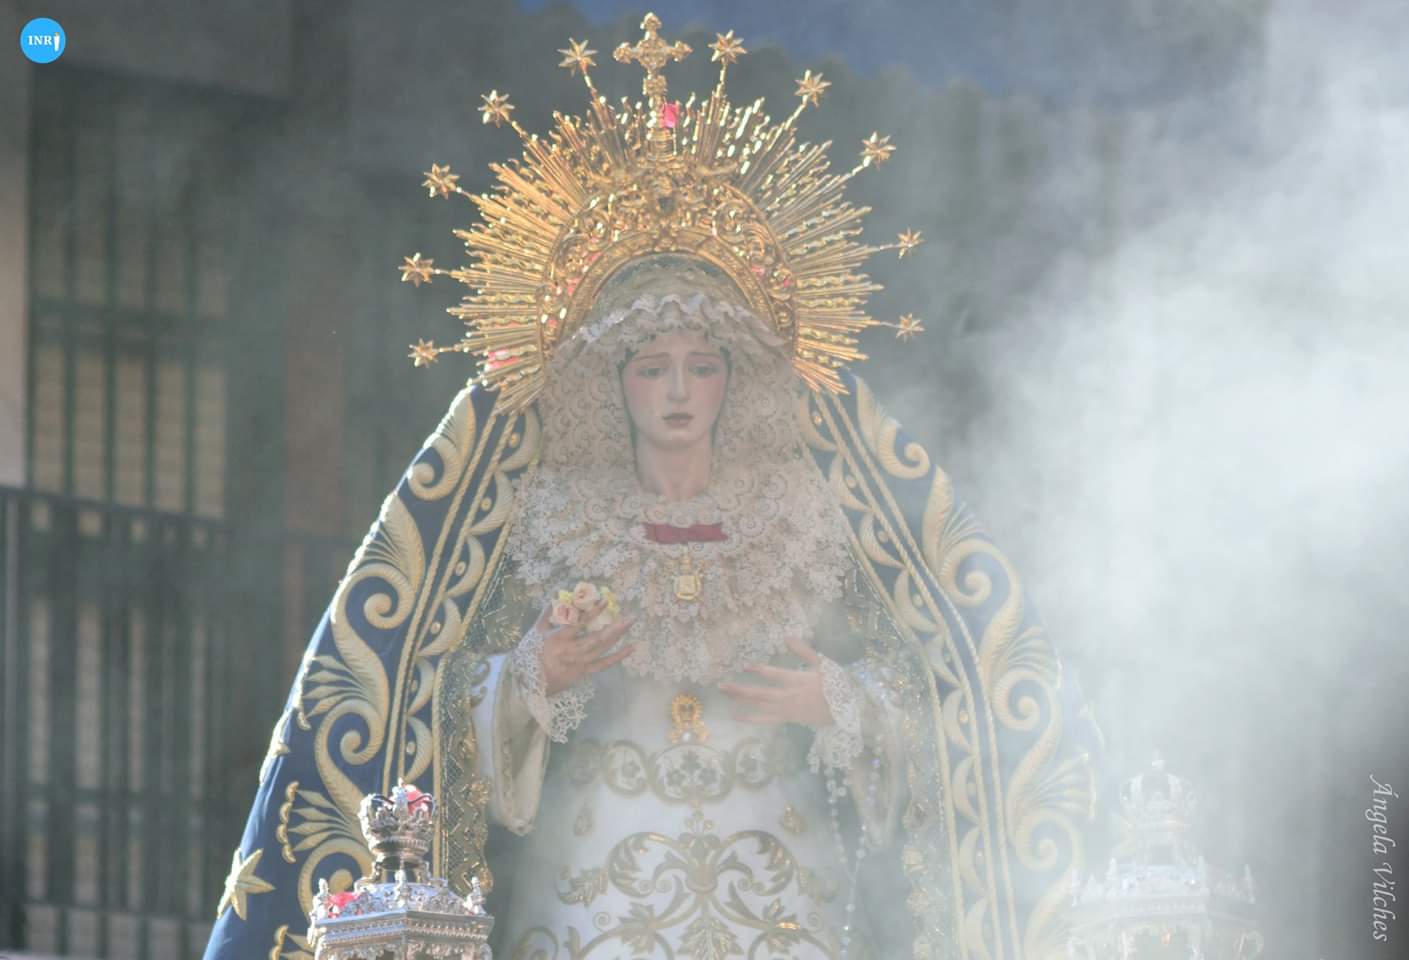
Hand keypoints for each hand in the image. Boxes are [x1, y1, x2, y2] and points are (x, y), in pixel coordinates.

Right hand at [534, 601, 635, 695]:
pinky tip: (630, 648)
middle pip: (597, 638)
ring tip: (630, 625)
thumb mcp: (535, 633)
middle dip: (614, 627)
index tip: (605, 600)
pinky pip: (603, 665)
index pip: (579, 622)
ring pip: (602, 649)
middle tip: (630, 617)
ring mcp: (579, 663)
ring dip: (617, 637)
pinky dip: (617, 657)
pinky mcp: (583, 672)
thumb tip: (554, 599)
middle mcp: (572, 651)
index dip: (593, 611)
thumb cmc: (531, 656)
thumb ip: (546, 615)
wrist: (529, 683)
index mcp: (559, 639)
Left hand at [718, 636, 832, 725]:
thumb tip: (787, 636)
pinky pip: (766, 719)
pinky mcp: (787, 718)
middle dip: (739, 689)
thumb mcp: (821, 664)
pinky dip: (751, 718)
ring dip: (741, 700)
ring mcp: (786, 709)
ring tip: (725, 694)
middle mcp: (788, 696)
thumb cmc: (833, 684)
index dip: (759, 671)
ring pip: (760, 705)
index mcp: (797, 680)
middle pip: (760, 693)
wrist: (844, 710)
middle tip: (720, 686)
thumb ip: (803, 651)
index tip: (745, 666)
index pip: (774, 674)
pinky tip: (737, 716)